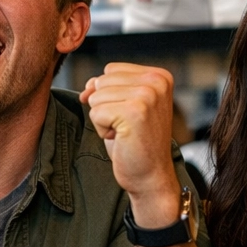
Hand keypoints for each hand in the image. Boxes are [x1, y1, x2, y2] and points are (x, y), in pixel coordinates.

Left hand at [80, 64, 181, 223]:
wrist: (150, 176)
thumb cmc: (136, 142)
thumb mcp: (123, 105)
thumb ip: (107, 87)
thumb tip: (88, 87)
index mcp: (159, 76)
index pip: (110, 70)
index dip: (110, 95)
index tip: (130, 115)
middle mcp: (156, 82)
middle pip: (101, 81)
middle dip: (105, 107)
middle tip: (127, 126)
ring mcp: (147, 96)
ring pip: (96, 96)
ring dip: (103, 119)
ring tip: (124, 132)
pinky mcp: (134, 112)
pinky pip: (95, 112)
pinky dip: (102, 130)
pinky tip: (121, 139)